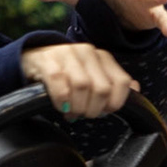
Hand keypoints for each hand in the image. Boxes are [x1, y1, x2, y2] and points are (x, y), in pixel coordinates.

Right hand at [18, 43, 136, 117]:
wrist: (31, 58)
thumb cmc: (65, 73)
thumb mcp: (91, 75)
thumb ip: (112, 82)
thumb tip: (135, 89)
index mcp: (101, 56)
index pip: (121, 82)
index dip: (115, 103)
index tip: (104, 111)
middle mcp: (86, 52)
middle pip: (102, 89)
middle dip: (94, 109)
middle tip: (84, 114)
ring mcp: (66, 54)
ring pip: (82, 87)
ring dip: (78, 107)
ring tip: (72, 113)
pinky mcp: (47, 61)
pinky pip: (60, 86)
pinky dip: (62, 102)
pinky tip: (60, 107)